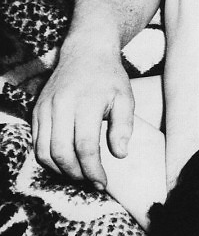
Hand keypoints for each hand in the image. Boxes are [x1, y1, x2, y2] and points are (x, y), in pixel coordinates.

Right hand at [32, 41, 133, 189]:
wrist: (85, 52)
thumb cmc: (109, 78)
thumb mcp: (125, 98)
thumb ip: (124, 127)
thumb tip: (119, 155)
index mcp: (85, 102)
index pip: (85, 146)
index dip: (93, 170)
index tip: (103, 183)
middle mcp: (61, 105)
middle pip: (61, 153)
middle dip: (77, 174)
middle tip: (91, 182)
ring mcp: (45, 108)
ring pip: (44, 151)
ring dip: (60, 170)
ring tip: (78, 175)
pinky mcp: (36, 110)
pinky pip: (36, 142)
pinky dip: (48, 158)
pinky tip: (64, 162)